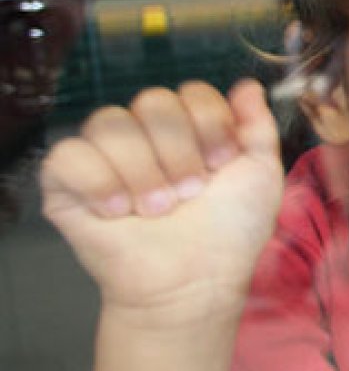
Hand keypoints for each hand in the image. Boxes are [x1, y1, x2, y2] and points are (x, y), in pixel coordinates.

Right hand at [40, 80, 285, 328]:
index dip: (211, 124)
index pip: (192, 92)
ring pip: (110, 122)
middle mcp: (144, 136)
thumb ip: (258, 127)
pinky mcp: (66, 186)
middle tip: (190, 193)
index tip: (221, 165)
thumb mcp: (260, 174)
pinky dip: (99, 182)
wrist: (195, 283)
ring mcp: (104, 158)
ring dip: (144, 170)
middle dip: (180, 150)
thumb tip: (248, 86)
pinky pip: (68, 155)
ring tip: (158, 210)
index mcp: (187, 128)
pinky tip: (118, 212)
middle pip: (152, 100)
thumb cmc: (229, 233)